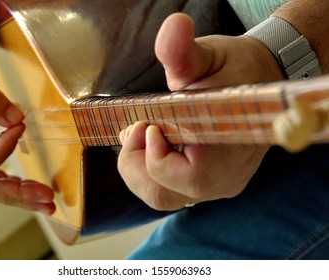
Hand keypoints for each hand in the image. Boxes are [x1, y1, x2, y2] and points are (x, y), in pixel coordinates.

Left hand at [118, 13, 283, 210]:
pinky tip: (154, 146)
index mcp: (226, 153)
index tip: (146, 123)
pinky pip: (171, 192)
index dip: (152, 154)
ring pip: (162, 197)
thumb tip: (173, 25)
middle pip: (161, 194)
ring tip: (143, 136)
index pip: (181, 175)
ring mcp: (217, 186)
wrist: (261, 82)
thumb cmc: (235, 70)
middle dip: (136, 164)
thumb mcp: (208, 57)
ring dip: (139, 169)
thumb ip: (184, 51)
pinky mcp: (212, 184)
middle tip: (137, 130)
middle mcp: (223, 179)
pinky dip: (151, 172)